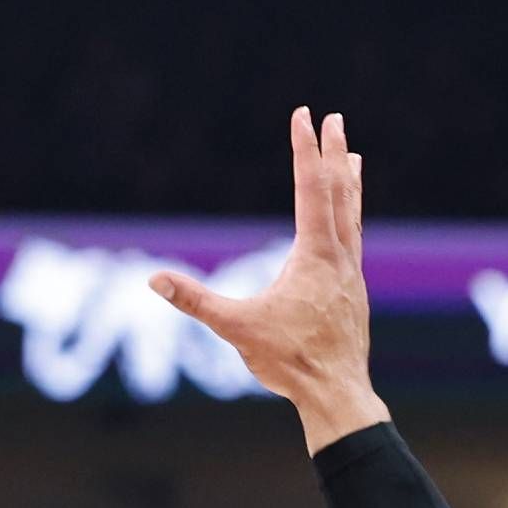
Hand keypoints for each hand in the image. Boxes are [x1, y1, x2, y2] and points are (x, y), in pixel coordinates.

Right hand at [148, 108, 387, 452]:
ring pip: (352, 215)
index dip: (305, 148)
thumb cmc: (290, 362)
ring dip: (350, 182)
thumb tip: (154, 279)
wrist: (338, 394)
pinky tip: (344, 225)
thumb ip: (195, 300)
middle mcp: (339, 257)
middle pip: (339, 191)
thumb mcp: (236, 328)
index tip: (304, 114)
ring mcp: (351, 274)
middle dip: (334, 152)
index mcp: (314, 255)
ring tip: (353, 157)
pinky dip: (350, 217)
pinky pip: (353, 240)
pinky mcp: (353, 292)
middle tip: (335, 118)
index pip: (310, 187)